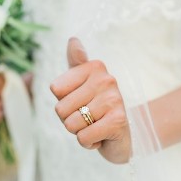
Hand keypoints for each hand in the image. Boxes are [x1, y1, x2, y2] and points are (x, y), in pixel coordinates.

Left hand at [50, 37, 131, 163]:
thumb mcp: (83, 82)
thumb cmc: (96, 107)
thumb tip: (73, 39)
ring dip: (79, 131)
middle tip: (88, 117)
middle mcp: (106, 79)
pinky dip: (88, 142)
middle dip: (69, 119)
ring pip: (71, 124)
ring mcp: (114, 100)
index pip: (55, 88)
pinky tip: (101, 136)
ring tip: (94, 125)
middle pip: (60, 108)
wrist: (124, 134)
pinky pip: (83, 137)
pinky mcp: (118, 122)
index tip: (79, 100)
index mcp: (95, 67)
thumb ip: (75, 61)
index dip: (62, 100)